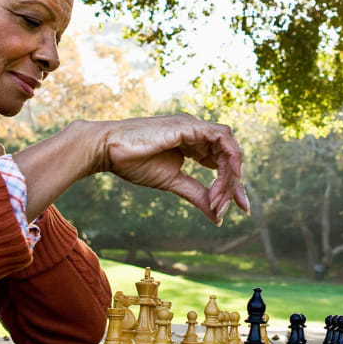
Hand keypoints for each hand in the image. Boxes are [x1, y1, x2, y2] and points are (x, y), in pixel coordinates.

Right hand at [101, 114, 247, 225]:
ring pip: (229, 147)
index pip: (221, 162)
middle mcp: (197, 133)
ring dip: (231, 175)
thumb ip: (197, 195)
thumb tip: (218, 218)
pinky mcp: (189, 126)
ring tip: (222, 198)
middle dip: (234, 183)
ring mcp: (194, 127)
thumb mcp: (173, 182)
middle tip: (229, 208)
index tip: (234, 209)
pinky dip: (230, 157)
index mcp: (193, 144)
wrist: (108, 150)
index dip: (230, 184)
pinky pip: (221, 138)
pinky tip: (230, 177)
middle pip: (228, 156)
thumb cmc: (134, 163)